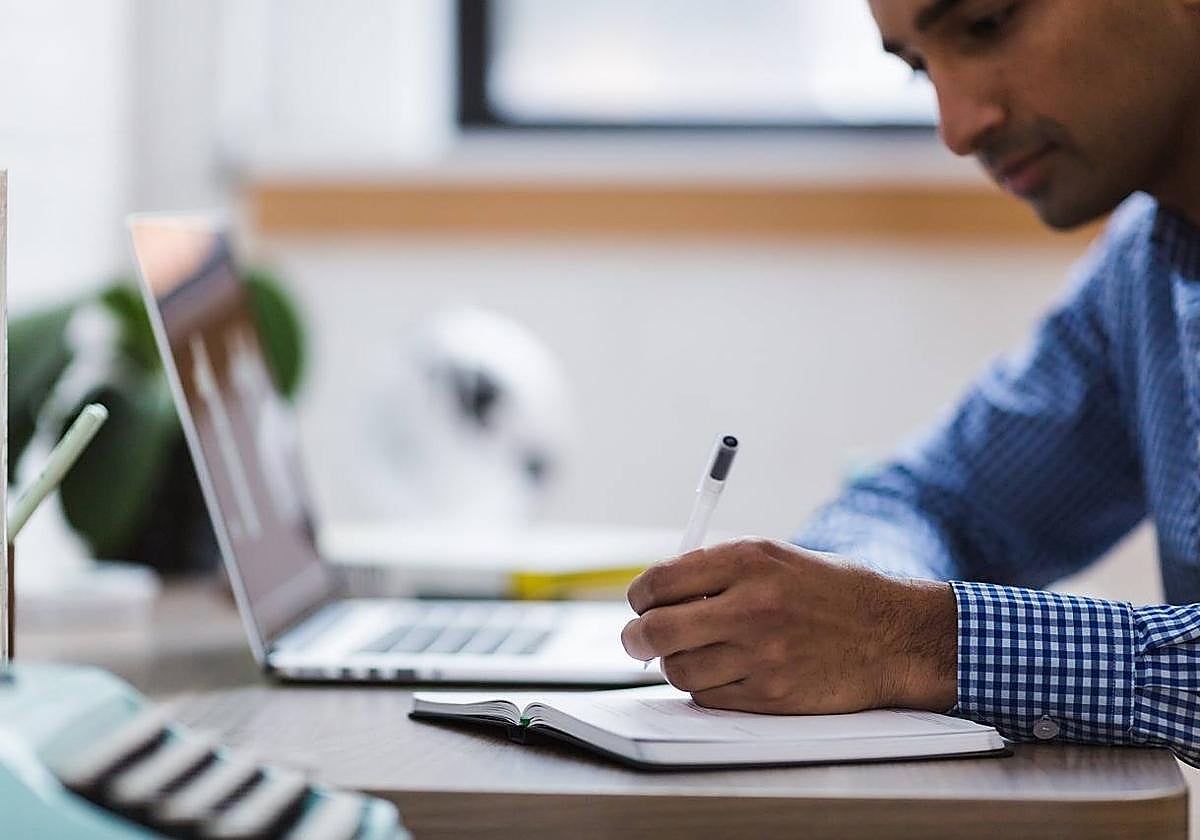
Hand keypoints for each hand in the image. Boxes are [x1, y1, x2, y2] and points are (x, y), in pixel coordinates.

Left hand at [621, 538, 956, 713]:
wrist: (892, 635)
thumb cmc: (829, 593)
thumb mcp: (775, 558)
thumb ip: (716, 571)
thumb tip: (655, 594)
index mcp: (748, 560)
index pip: (660, 581)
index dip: (639, 597)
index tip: (640, 603)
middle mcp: (751, 605)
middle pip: (656, 630)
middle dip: (636, 638)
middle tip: (637, 640)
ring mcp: (761, 654)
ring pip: (677, 670)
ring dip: (673, 664)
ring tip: (691, 654)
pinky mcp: (770, 695)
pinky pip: (708, 697)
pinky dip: (704, 688)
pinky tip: (723, 672)